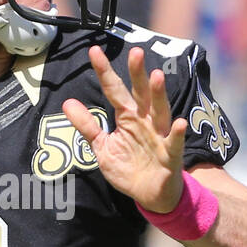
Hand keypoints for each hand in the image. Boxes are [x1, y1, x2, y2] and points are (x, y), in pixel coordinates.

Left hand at [62, 46, 186, 213]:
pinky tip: (179, 123)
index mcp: (127, 117)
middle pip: (141, 94)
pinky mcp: (170, 156)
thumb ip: (87, 126)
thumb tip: (67, 103)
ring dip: (158, 96)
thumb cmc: (128, 167)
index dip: (105, 72)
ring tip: (156, 77)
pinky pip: (174, 143)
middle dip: (138, 74)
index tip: (94, 51)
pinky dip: (177, 134)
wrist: (150, 195)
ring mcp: (159, 137)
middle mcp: (145, 121)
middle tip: (135, 52)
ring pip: (160, 112)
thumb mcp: (102, 147)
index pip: (114, 90)